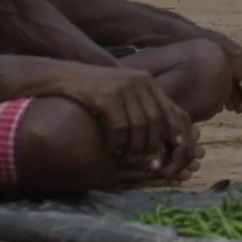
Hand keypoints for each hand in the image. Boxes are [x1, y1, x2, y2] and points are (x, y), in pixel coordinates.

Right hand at [62, 64, 194, 177]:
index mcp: (147, 81)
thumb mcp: (124, 90)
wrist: (66, 76)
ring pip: (139, 125)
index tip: (175, 149)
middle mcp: (139, 82)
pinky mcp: (106, 96)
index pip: (170, 108)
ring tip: (132, 160)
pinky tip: (115, 152)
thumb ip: (142, 104)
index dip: (175, 131)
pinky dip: (119, 142)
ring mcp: (123, 88)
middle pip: (156, 119)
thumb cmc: (96, 88)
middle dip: (155, 145)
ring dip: (137, 147)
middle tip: (152, 164)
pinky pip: (119, 126)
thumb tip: (159, 132)